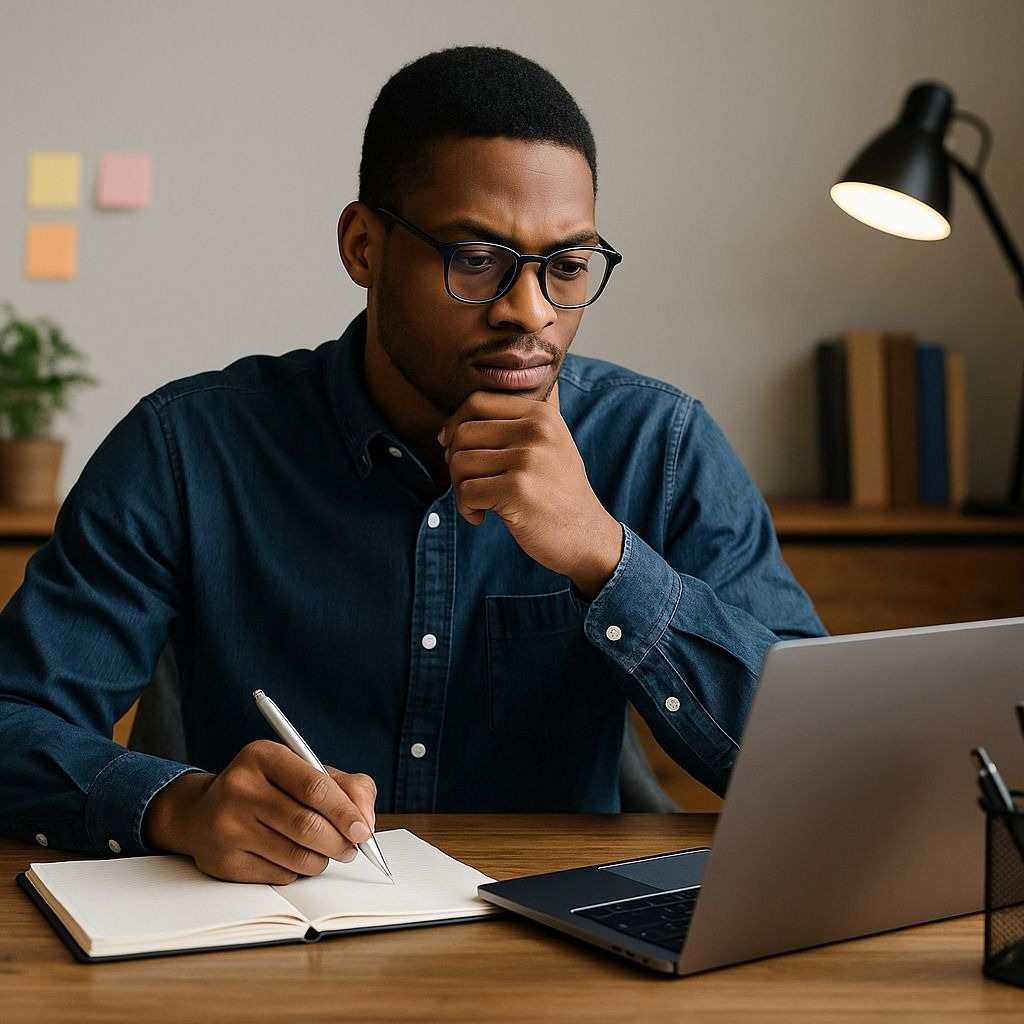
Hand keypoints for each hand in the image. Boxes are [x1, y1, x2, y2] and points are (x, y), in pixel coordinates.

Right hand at [142, 740, 377, 883]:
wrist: (203, 813)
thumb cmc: (269, 789)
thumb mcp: (305, 771)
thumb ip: (346, 786)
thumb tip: (366, 821)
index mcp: (263, 755)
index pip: (314, 786)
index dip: (345, 812)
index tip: (364, 830)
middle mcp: (239, 788)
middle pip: (307, 825)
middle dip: (340, 842)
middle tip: (352, 847)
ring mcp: (228, 826)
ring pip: (297, 856)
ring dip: (322, 859)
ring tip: (325, 851)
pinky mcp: (224, 862)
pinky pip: (280, 875)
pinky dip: (297, 871)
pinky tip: (291, 857)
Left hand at [439, 389, 623, 598]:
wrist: (587, 537)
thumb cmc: (558, 493)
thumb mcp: (551, 445)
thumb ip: (517, 423)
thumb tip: (458, 418)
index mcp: (542, 414)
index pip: (478, 402)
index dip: (455, 424)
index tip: (450, 446)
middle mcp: (537, 431)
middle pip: (464, 433)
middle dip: (455, 462)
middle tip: (469, 484)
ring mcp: (529, 460)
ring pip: (460, 462)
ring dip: (459, 488)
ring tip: (478, 503)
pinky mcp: (518, 491)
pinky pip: (466, 491)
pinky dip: (465, 508)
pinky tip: (480, 517)